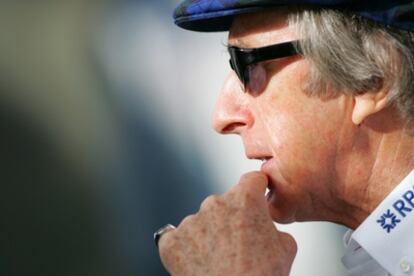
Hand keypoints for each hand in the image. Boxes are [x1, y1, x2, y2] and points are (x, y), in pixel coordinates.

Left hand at [158, 171, 296, 275]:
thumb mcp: (286, 248)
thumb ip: (273, 227)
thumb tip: (266, 229)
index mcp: (245, 199)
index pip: (251, 180)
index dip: (256, 188)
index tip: (255, 193)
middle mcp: (215, 203)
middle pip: (224, 203)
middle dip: (230, 218)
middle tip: (238, 245)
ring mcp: (190, 221)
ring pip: (201, 221)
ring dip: (208, 234)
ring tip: (218, 260)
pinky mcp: (171, 241)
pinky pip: (178, 238)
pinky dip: (186, 249)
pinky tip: (198, 264)